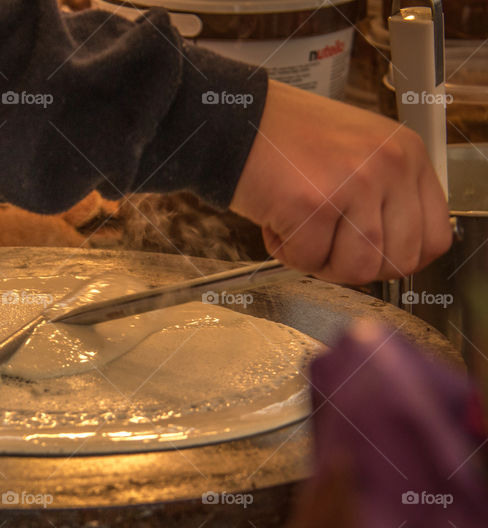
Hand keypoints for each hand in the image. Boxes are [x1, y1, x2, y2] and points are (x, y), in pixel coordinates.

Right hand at [230, 80, 451, 283]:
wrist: (233, 120)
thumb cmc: (284, 138)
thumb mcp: (356, 152)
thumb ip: (383, 194)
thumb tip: (390, 249)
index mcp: (406, 154)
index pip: (433, 238)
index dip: (396, 259)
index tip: (369, 255)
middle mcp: (389, 166)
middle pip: (397, 262)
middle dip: (354, 265)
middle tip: (325, 244)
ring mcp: (354, 184)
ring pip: (356, 269)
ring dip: (319, 261)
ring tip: (298, 230)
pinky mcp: (314, 204)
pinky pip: (309, 261)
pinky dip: (285, 252)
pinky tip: (275, 221)